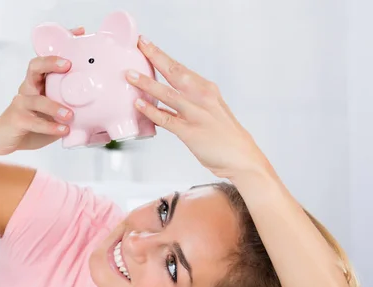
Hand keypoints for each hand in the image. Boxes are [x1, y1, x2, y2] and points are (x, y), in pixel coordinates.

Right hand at [0, 27, 84, 154]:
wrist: (5, 139)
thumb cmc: (34, 123)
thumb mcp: (55, 111)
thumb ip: (70, 105)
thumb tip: (100, 105)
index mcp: (38, 82)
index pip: (47, 58)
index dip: (62, 46)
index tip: (79, 33)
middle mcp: (28, 88)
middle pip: (35, 67)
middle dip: (51, 62)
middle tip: (68, 65)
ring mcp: (21, 103)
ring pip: (36, 99)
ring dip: (54, 106)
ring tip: (70, 115)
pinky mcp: (17, 119)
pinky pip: (34, 121)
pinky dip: (50, 126)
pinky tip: (63, 130)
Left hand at [125, 36, 268, 179]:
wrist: (242, 156)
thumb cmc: (224, 134)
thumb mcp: (210, 109)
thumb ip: (189, 101)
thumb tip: (163, 97)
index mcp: (206, 89)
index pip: (180, 67)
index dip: (161, 54)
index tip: (145, 43)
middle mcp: (202, 97)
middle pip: (175, 72)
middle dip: (155, 57)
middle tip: (139, 44)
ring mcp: (196, 114)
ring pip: (167, 94)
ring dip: (147, 83)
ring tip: (130, 75)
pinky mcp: (190, 132)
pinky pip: (167, 119)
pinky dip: (152, 111)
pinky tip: (139, 104)